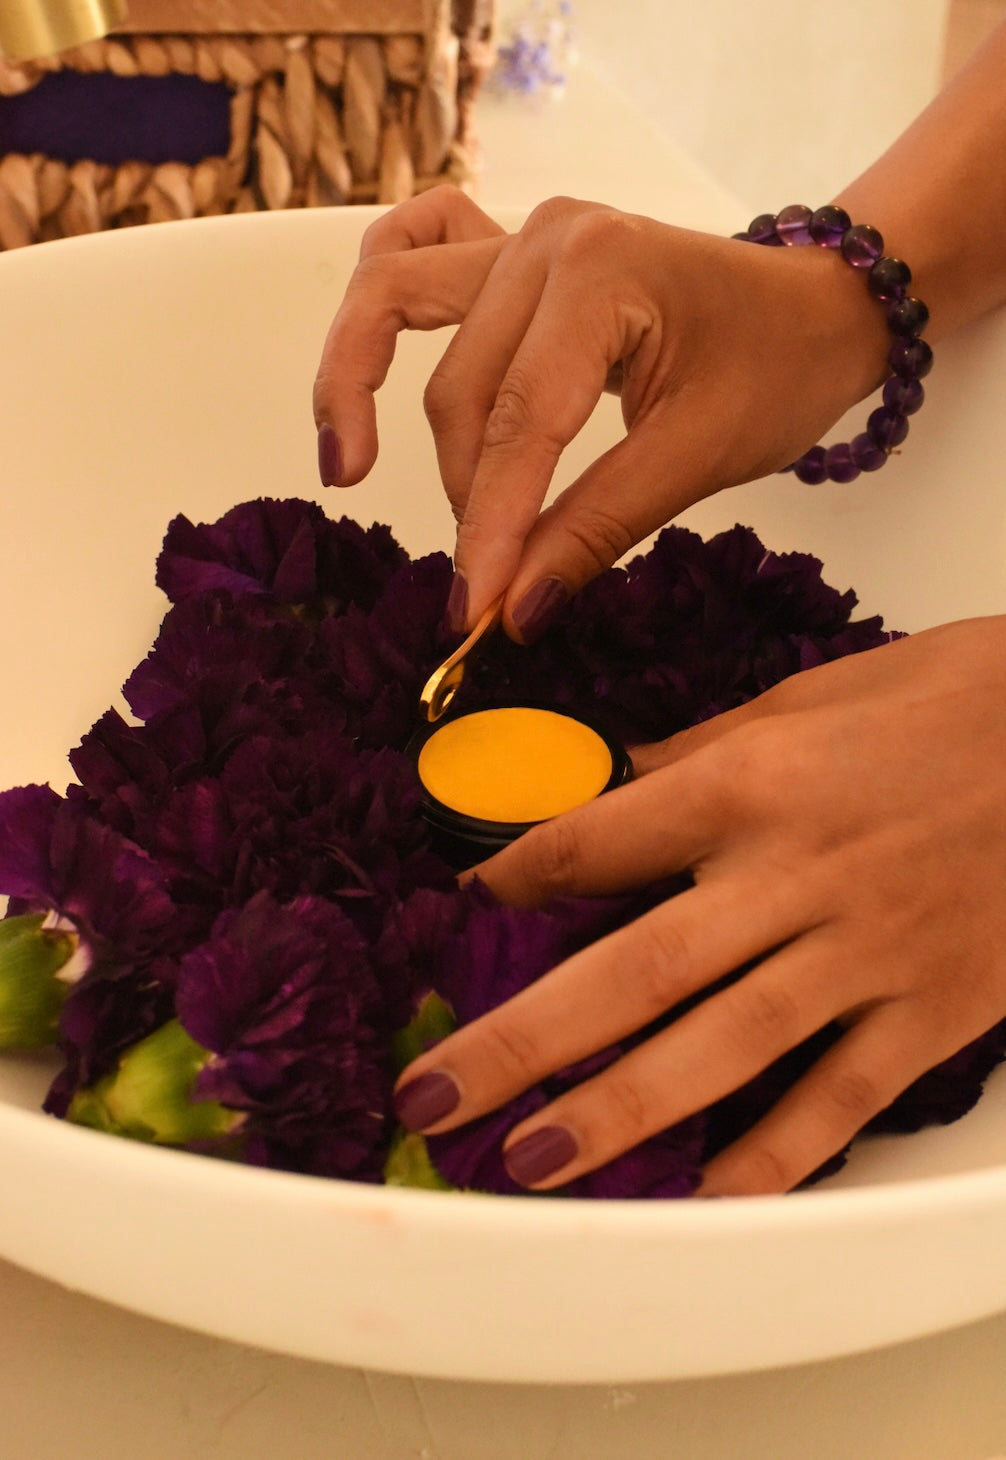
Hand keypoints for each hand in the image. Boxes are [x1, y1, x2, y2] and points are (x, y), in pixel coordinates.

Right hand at [314, 186, 886, 636]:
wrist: (818, 308)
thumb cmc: (779, 369)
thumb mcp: (698, 457)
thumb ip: (598, 528)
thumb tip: (516, 610)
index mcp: (603, 272)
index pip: (523, 421)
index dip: (493, 527)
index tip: (477, 611)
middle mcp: (548, 237)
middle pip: (460, 386)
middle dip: (469, 496)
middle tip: (485, 586)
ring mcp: (522, 232)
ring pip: (401, 310)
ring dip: (367, 390)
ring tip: (350, 469)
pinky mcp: (511, 247)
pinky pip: (411, 254)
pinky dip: (376, 310)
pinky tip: (365, 370)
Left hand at [390, 617, 1005, 1194]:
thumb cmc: (957, 699)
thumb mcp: (814, 695)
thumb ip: (709, 750)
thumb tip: (621, 780)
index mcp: (753, 782)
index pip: (599, 843)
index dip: (517, 879)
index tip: (469, 908)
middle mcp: (795, 875)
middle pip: (634, 971)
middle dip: (523, 1041)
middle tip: (434, 1094)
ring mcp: (865, 951)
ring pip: (722, 1047)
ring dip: (618, 1112)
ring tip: (532, 1163)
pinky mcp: (933, 1008)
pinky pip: (841, 1096)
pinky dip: (774, 1152)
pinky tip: (705, 1194)